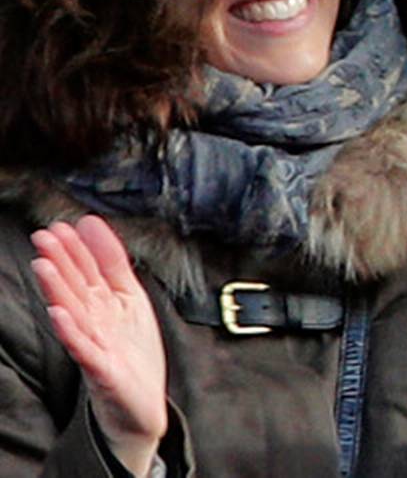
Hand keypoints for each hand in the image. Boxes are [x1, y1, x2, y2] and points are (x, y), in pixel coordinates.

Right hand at [31, 217, 166, 476]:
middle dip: (61, 262)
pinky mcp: (101, 370)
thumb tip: (93, 226)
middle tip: (43, 237)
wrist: (140, 404)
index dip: (77, 248)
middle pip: (76, 288)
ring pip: (74, 313)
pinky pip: (84, 348)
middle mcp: (95, 322)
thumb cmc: (131, 353)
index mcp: (104, 305)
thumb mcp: (130, 299)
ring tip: (45, 267)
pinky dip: (71, 331)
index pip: (89, 272)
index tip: (62, 225)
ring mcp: (96, 345)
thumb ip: (113, 265)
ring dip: (58, 290)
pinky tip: (59, 314)